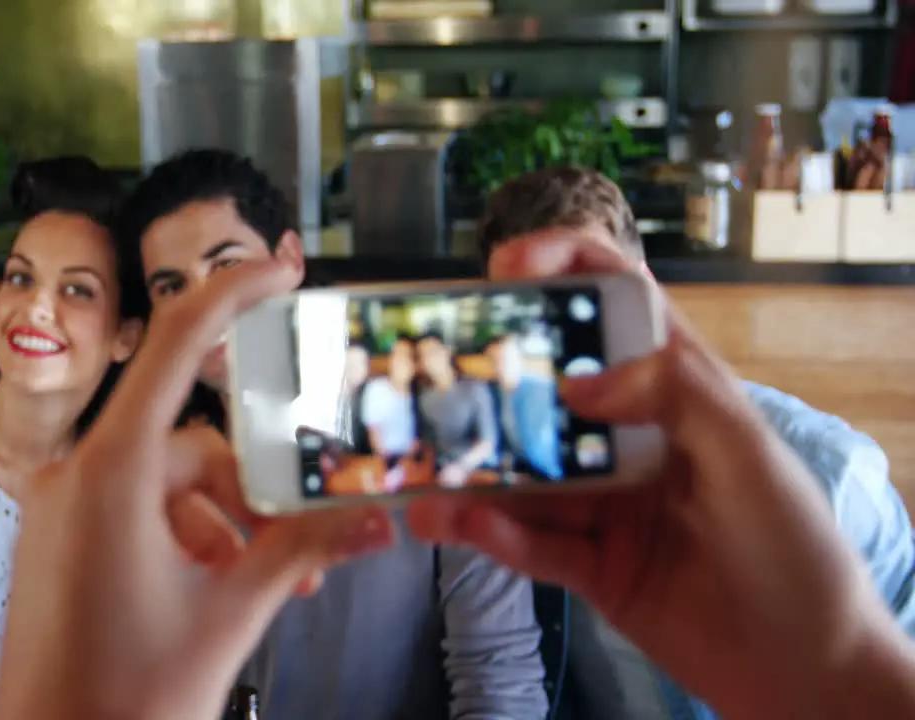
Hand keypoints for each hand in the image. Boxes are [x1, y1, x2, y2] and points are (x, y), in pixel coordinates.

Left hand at [0, 252, 395, 719]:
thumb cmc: (122, 701)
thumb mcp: (230, 614)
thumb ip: (303, 550)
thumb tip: (376, 516)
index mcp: (111, 472)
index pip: (179, 344)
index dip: (233, 290)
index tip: (285, 266)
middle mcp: (77, 474)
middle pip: (194, 438)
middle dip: (257, 484)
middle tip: (310, 533)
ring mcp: (64, 507)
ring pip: (173, 480)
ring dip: (229, 521)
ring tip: (272, 582)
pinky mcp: (61, 538)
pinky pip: (141, 510)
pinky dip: (190, 537)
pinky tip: (223, 589)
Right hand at [407, 229, 910, 719]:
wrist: (805, 669)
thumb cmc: (795, 549)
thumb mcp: (749, 455)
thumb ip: (676, 397)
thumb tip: (580, 382)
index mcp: (679, 389)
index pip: (620, 304)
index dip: (564, 268)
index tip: (505, 268)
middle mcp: (633, 435)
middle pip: (549, 388)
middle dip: (490, 378)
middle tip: (430, 377)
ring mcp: (606, 501)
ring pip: (525, 472)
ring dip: (472, 469)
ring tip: (419, 471)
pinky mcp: (590, 563)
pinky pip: (531, 543)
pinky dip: (494, 534)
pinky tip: (459, 523)